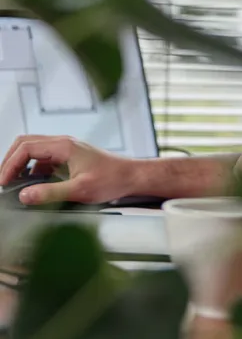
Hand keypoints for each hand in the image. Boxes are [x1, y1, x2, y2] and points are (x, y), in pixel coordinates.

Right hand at [0, 135, 135, 204]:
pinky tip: (32, 185)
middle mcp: (63, 144)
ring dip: (20, 165)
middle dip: (10, 161)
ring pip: (33, 150)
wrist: (131, 177)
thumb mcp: (80, 190)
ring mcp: (65, 150)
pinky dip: (32, 170)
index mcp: (64, 146)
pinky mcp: (68, 158)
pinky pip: (43, 160)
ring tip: (13, 184)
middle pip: (25, 144)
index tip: (3, 182)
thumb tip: (25, 195)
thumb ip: (50, 193)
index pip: (25, 148)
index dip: (9, 164)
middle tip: (3, 181)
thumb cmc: (112, 179)